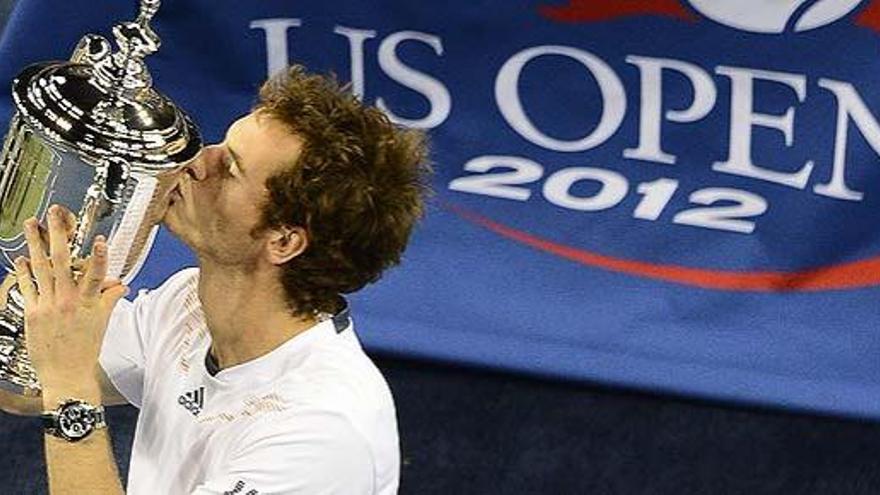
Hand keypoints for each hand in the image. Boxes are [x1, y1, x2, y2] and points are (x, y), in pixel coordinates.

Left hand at [14, 205, 128, 401]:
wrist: (66, 375)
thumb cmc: (86, 350)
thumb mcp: (102, 323)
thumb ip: (109, 299)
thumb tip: (120, 285)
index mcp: (88, 303)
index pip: (97, 275)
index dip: (100, 257)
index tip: (101, 240)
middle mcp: (67, 301)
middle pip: (63, 262)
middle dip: (59, 235)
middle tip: (55, 214)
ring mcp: (47, 306)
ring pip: (41, 268)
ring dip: (35, 244)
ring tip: (32, 225)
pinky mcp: (32, 313)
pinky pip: (27, 287)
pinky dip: (23, 271)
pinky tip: (20, 258)